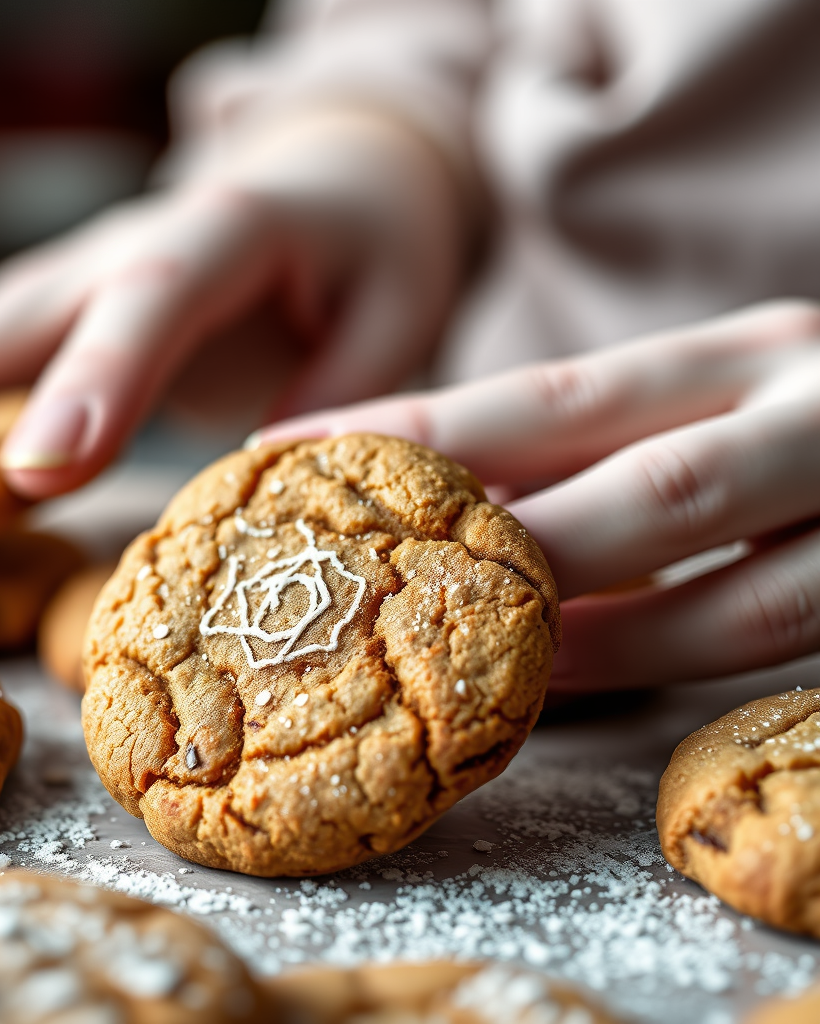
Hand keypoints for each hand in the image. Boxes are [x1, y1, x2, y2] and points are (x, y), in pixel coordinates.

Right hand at [0, 108, 465, 497]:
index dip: (92, 378)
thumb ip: (342, 390)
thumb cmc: (377, 249)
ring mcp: (90, 272)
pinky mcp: (74, 307)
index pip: (152, 299)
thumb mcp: (399, 314)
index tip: (34, 469)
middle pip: (17, 313)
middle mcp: (134, 242)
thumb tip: (265, 477)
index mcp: (230, 230)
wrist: (341, 181)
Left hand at [254, 302, 819, 690]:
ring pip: (721, 602)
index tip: (290, 463)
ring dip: (583, 644)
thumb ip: (610, 438)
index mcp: (741, 355)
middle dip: (493, 546)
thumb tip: (463, 502)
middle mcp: (808, 412)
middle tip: (355, 586)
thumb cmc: (814, 426)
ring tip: (452, 671)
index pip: (544, 396)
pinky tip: (576, 692)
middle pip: (632, 490)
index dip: (417, 436)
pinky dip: (670, 682)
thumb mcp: (716, 398)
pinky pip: (774, 655)